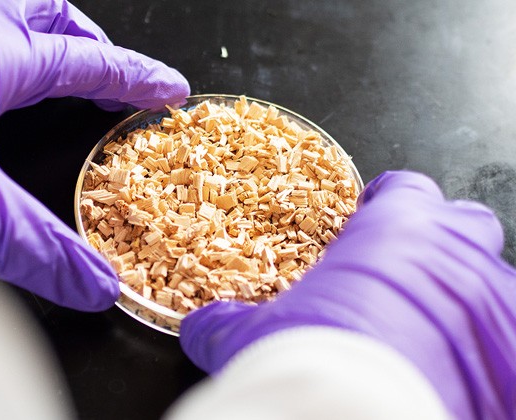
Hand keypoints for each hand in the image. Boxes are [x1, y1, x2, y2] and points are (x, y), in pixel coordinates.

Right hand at [179, 171, 515, 418]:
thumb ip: (229, 321)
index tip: (372, 218)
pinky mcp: (511, 354)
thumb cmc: (312, 359)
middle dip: (439, 241)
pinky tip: (454, 372)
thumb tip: (203, 326)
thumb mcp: (254, 335)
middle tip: (404, 274)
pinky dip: (485, 352)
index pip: (402, 189)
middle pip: (462, 223)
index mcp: (394, 229)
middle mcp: (454, 254)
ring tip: (429, 332)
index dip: (386, 202)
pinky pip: (505, 342)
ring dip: (463, 299)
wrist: (357, 418)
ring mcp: (493, 304)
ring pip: (492, 281)